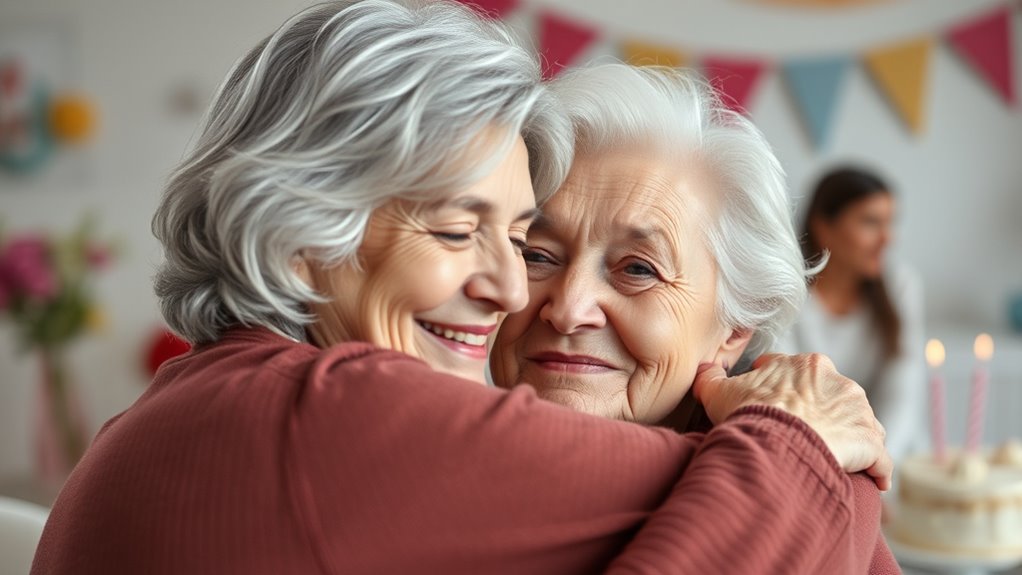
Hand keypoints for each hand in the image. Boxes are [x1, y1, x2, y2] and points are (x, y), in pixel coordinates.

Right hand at [693, 353, 892, 490]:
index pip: (797, 372)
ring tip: (838, 460)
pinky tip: (872, 483)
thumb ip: (710, 378)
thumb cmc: (750, 416)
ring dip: (852, 439)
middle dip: (822, 412)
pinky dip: (877, 470)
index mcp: (806, 365)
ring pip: (860, 424)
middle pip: (833, 396)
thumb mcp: (718, 392)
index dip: (782, 388)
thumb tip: (706, 371)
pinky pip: (880, 458)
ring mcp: (859, 412)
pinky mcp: (872, 443)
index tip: (774, 404)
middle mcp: (838, 381)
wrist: (780, 443)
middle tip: (803, 435)